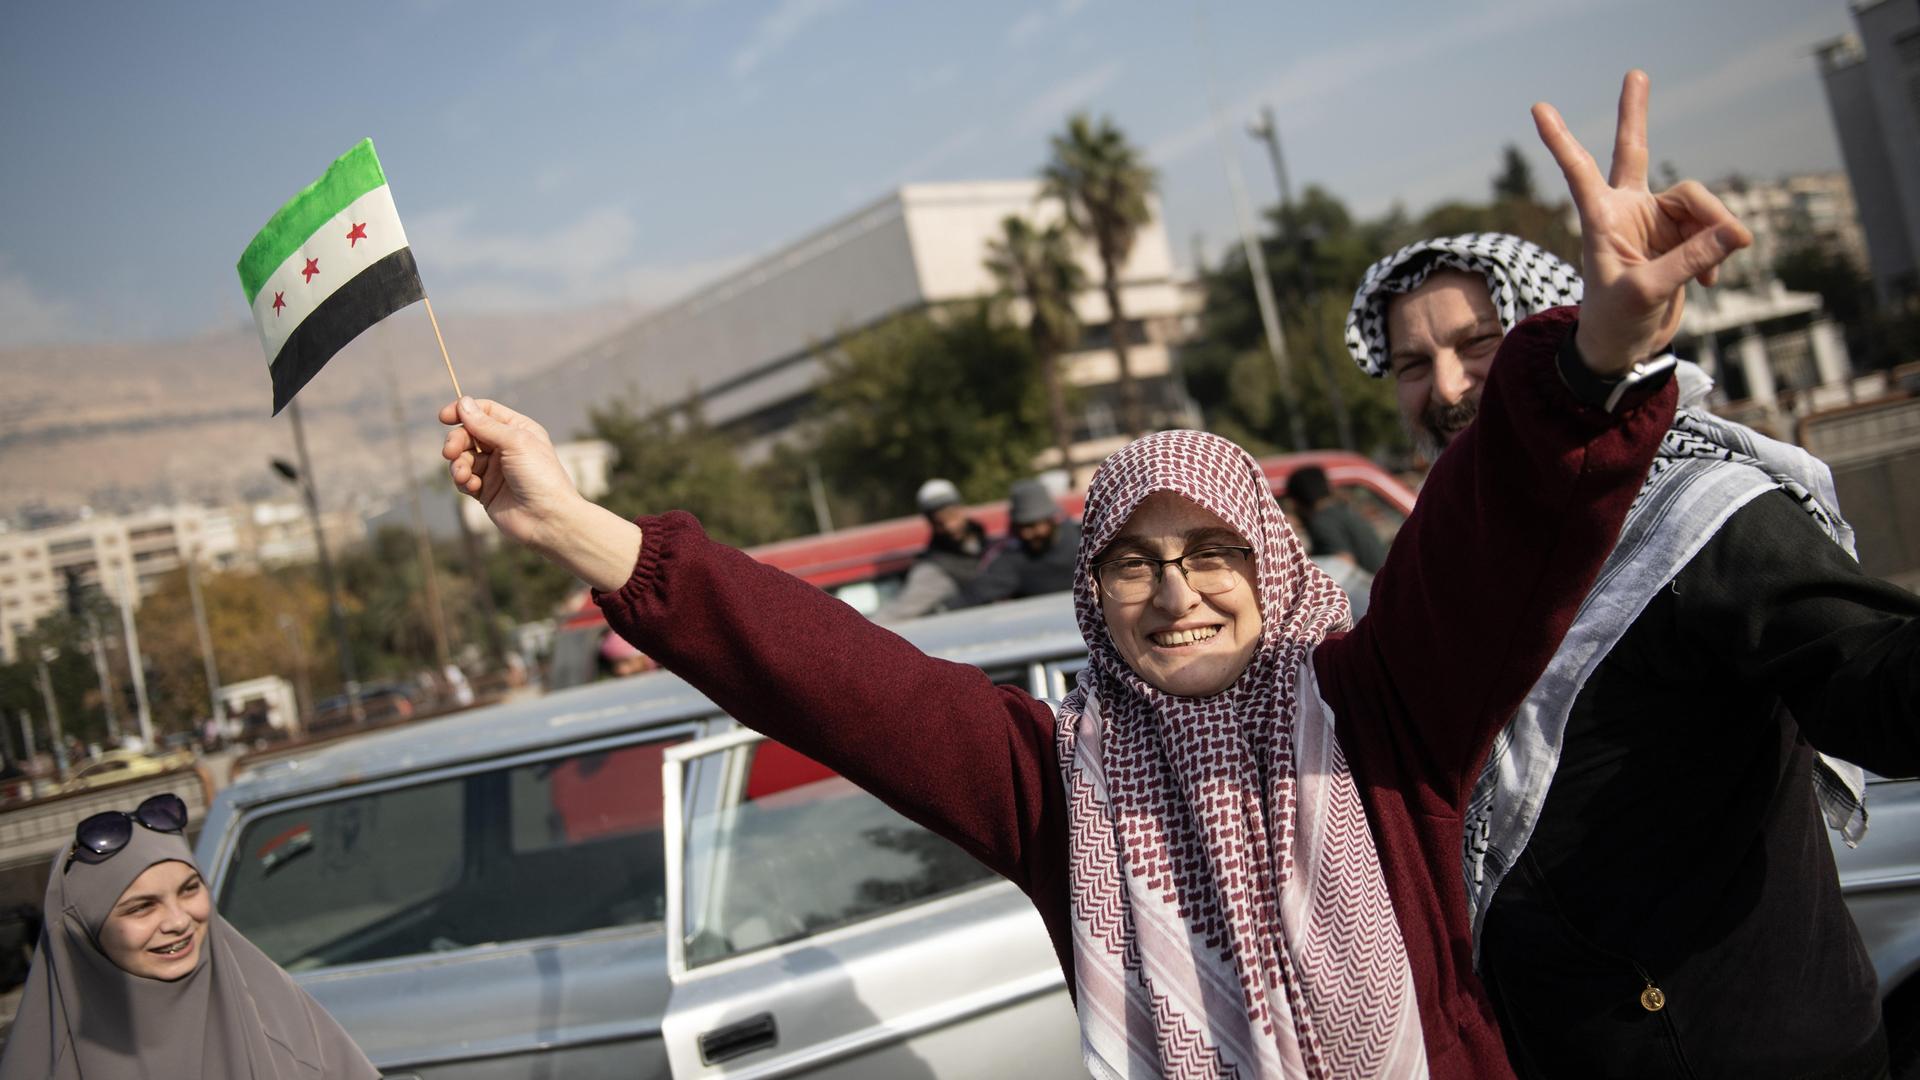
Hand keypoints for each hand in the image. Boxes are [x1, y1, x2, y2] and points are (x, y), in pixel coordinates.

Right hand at [439, 397, 582, 553]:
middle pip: (468, 434)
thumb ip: (486, 424)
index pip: (484, 411)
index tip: (444, 417)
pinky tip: (474, 488)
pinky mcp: (486, 490)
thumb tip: (463, 402)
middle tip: (450, 453)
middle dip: (456, 442)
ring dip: (458, 465)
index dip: (463, 411)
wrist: (548, 519)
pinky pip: (464, 479)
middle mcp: (505, 447)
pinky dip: (464, 481)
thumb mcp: (515, 442)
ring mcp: (495, 469)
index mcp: (518, 430)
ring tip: (464, 477)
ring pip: (462, 458)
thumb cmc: (540, 477)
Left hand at [1532, 70, 1752, 373]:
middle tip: (1635, 72)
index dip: (1561, 140)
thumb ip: (1690, 261)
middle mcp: (1627, 211)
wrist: (1625, 350)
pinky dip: (1719, 251)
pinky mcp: (1681, 236)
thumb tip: (1735, 232)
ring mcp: (1655, 220)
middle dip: (1635, 113)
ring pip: (1699, 202)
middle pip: (1636, 151)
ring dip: (1716, 229)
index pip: (1580, 172)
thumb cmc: (1616, 324)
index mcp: (1601, 219)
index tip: (1538, 108)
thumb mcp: (1647, 294)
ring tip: (1716, 271)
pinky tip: (1711, 283)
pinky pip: (1714, 228)